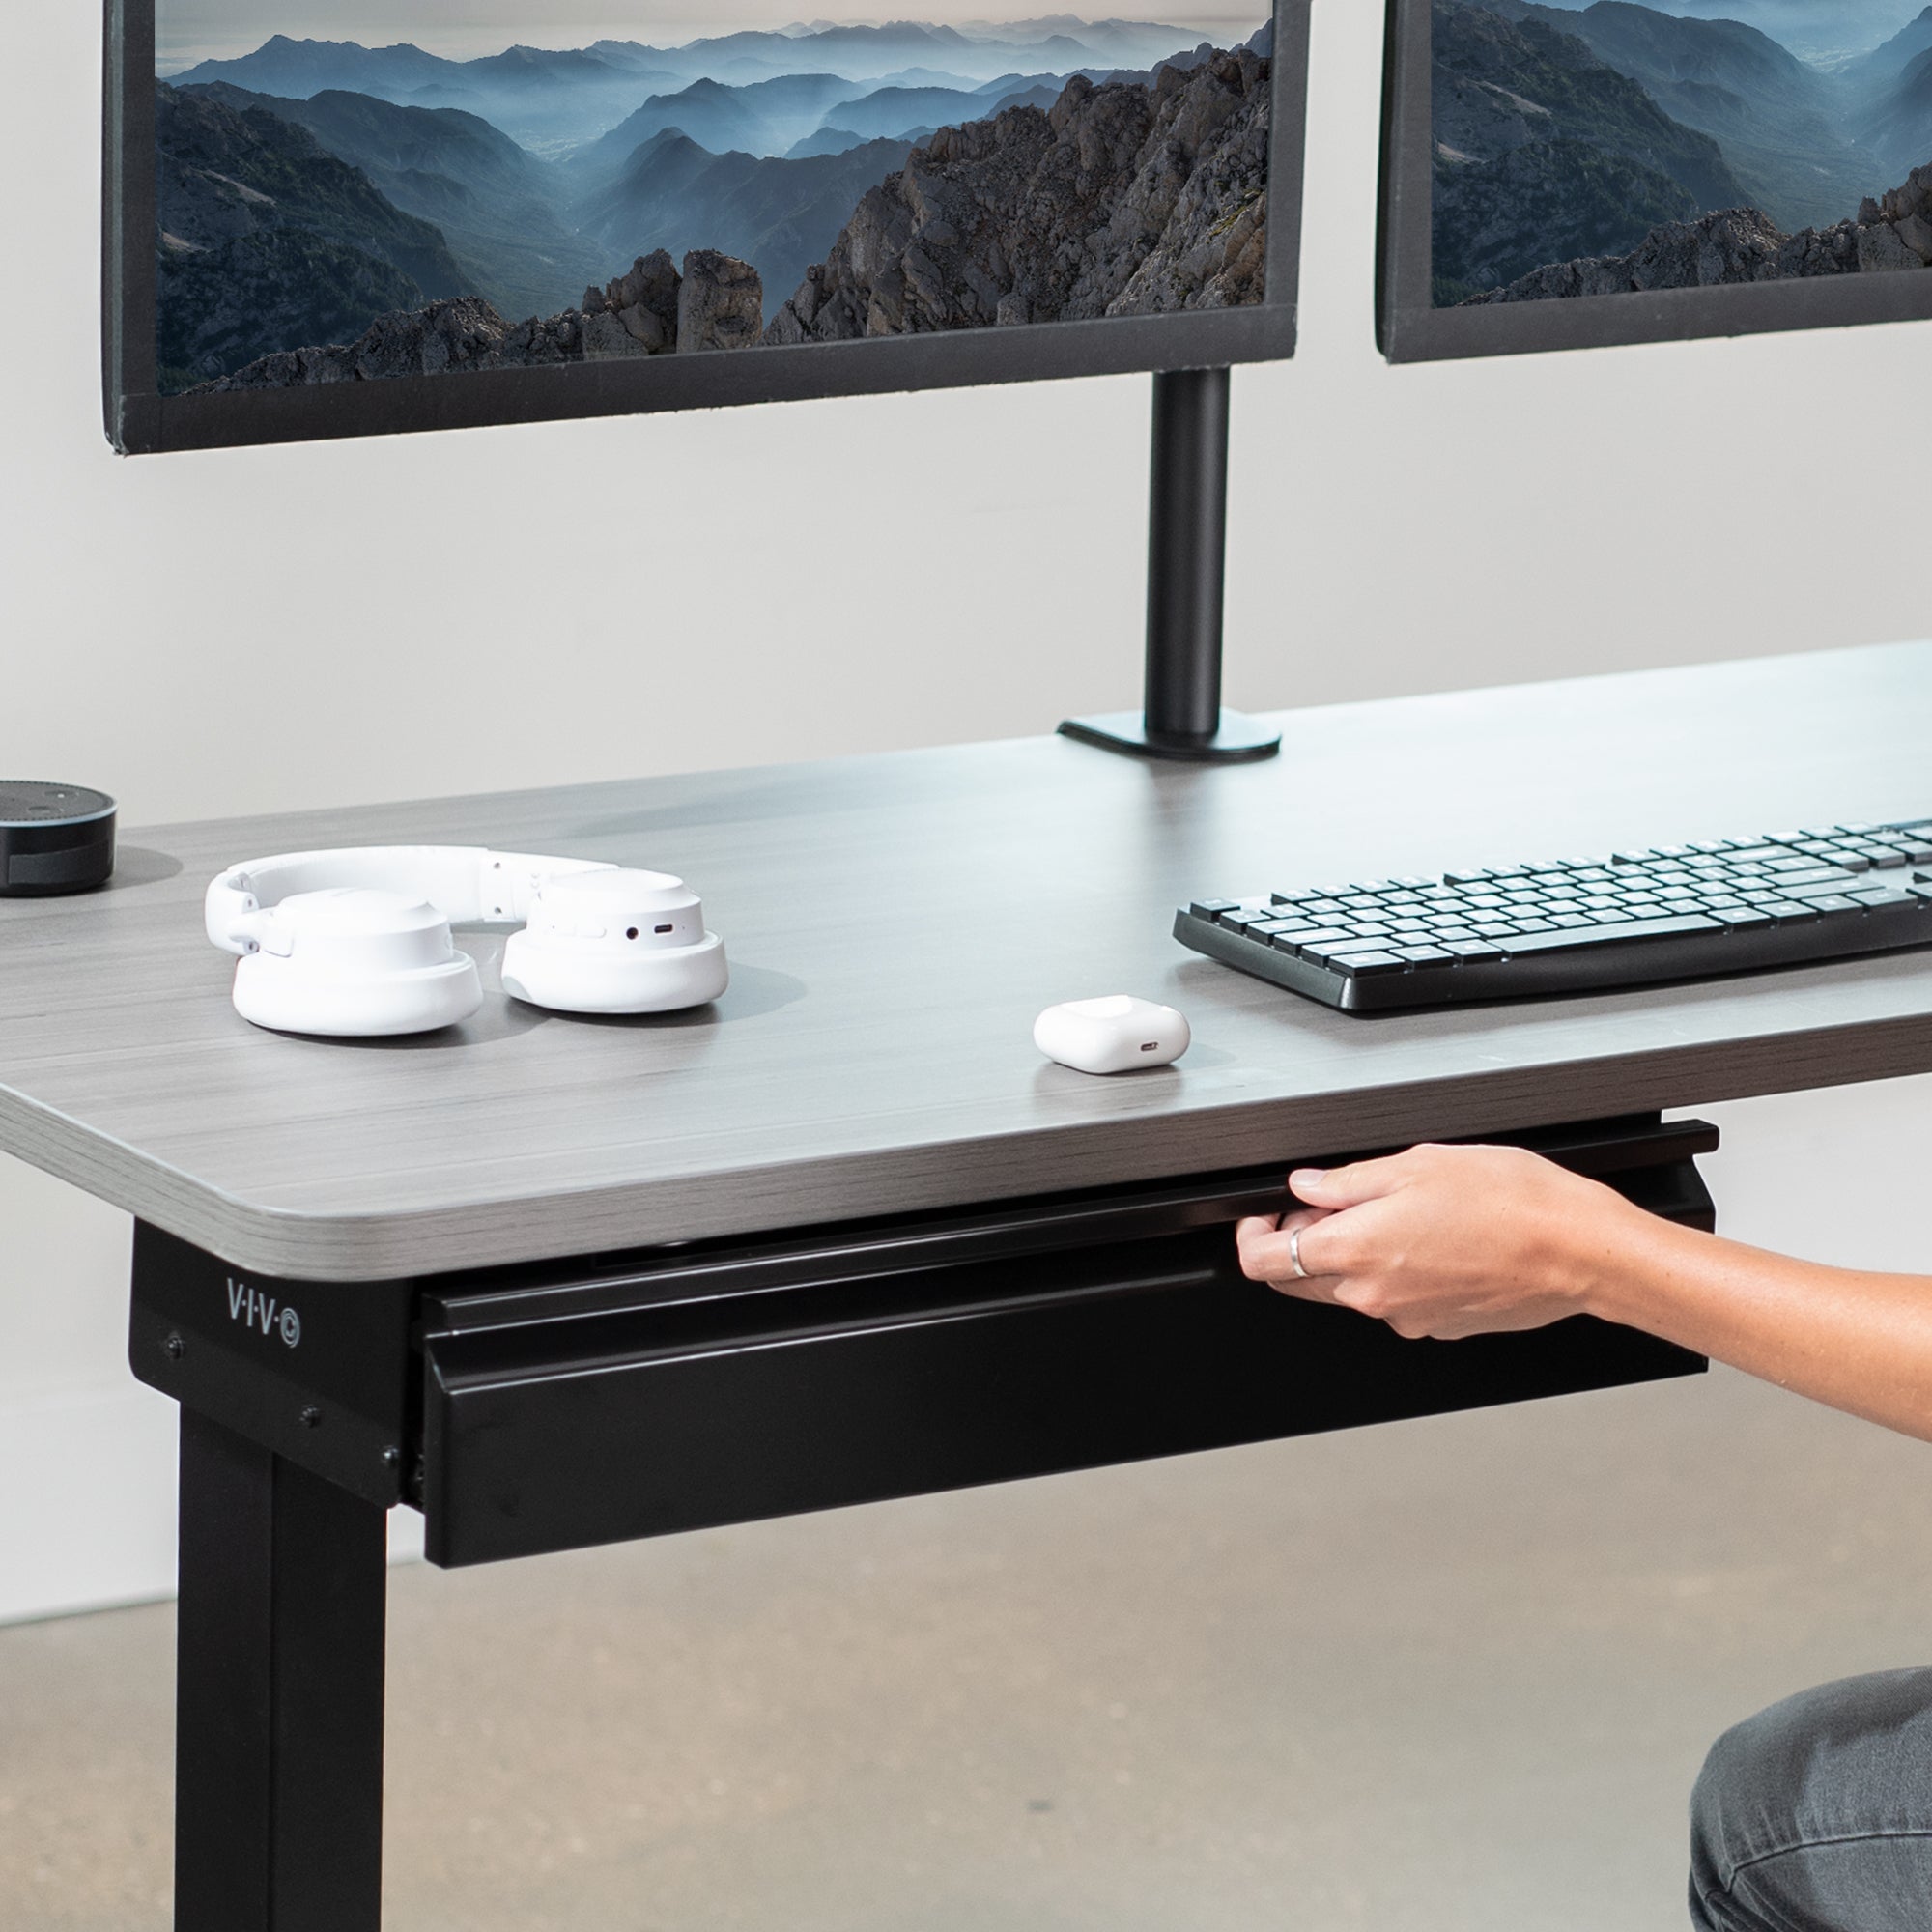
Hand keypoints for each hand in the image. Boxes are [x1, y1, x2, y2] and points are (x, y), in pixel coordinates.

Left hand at [1234, 1144, 1642, 1340]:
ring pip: (1349, 1291)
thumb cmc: (1512, 1203)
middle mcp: (1372, 1296)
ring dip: (1351, 1257)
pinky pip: (1394, 1300)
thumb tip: (1308, 1186)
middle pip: (1299, 1281)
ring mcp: (1405, 1317)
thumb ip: (1347, 1181)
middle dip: (1301, 1243)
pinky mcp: (1437, 1325)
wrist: (1580, 1251)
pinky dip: (1394, 1273)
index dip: (1252, 1235)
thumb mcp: (1417, 1164)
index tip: (1263, 1215)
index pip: (1263, 1262)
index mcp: (1356, 1251)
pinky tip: (1430, 1239)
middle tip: (1330, 1206)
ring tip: (1396, 1213)